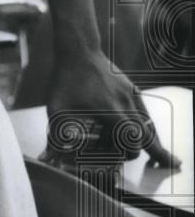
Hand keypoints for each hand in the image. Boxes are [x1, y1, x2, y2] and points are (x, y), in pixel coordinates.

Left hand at [45, 49, 180, 168]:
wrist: (80, 52)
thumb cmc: (66, 81)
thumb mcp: (57, 110)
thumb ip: (55, 139)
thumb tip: (46, 160)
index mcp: (111, 111)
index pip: (133, 141)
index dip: (133, 153)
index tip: (133, 160)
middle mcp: (127, 104)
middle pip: (148, 135)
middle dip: (155, 151)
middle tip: (169, 164)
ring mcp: (132, 95)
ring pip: (149, 123)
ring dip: (154, 139)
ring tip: (165, 155)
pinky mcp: (132, 89)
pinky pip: (144, 111)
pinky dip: (147, 124)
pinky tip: (148, 131)